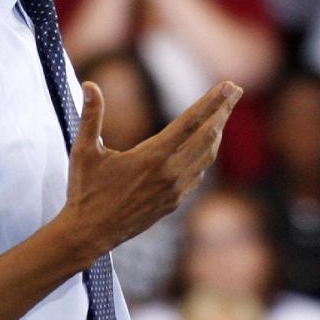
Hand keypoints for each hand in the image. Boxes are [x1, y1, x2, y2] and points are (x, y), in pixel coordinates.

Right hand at [60, 80, 242, 256]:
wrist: (89, 235)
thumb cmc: (85, 191)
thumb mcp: (84, 151)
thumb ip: (90, 115)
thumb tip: (90, 83)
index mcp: (151, 157)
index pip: (190, 122)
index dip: (212, 102)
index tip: (229, 85)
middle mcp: (169, 173)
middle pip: (207, 136)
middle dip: (223, 110)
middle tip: (235, 89)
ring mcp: (175, 190)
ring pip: (207, 155)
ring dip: (218, 131)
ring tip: (224, 113)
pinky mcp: (174, 202)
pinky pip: (198, 173)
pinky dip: (206, 154)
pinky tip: (206, 145)